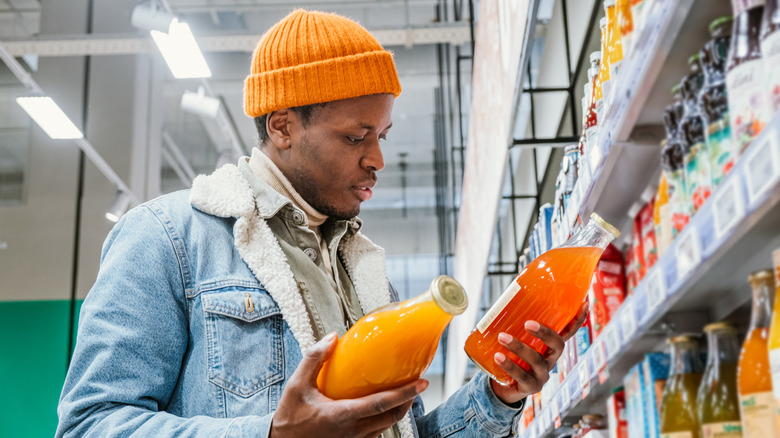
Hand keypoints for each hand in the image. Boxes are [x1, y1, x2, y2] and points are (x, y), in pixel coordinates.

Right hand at [270, 332, 427, 437]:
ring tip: (405, 393)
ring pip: (387, 427)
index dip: (404, 394)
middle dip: (409, 401)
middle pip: (392, 417)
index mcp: (343, 415)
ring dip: (399, 411)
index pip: (382, 404)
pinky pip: (376, 433)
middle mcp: (353, 431)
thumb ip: (314, 359)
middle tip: (418, 384)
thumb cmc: (289, 416)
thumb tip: (333, 337)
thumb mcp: (296, 385)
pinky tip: (384, 408)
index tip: (421, 383)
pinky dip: (386, 420)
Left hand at [489, 302, 588, 404]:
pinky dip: (509, 365)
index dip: (577, 320)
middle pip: (558, 345)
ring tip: (502, 337)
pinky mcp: (530, 387)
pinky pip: (522, 376)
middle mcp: (551, 360)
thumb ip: (516, 324)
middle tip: (527, 323)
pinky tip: (498, 356)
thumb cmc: (511, 356)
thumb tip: (505, 299)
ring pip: (536, 360)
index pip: (568, 332)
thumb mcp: (517, 339)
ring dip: (518, 347)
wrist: (502, 386)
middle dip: (545, 333)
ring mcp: (542, 375)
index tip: (584, 303)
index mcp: (550, 347)